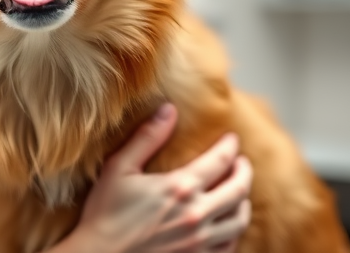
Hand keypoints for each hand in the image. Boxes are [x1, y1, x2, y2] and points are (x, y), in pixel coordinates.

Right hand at [54, 104, 252, 252]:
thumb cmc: (105, 213)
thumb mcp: (119, 168)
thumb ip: (147, 138)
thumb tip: (169, 109)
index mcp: (180, 187)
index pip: (219, 160)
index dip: (230, 147)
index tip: (232, 139)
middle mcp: (197, 214)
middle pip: (239, 189)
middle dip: (245, 172)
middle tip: (243, 163)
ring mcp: (200, 242)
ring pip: (239, 220)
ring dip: (244, 202)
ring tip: (239, 193)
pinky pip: (230, 246)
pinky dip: (234, 232)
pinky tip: (226, 224)